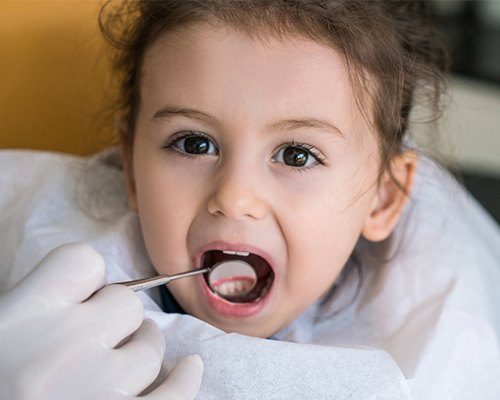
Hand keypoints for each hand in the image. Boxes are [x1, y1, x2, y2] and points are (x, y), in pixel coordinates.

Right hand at [0, 243, 202, 399]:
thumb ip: (35, 312)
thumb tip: (87, 296)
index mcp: (18, 320)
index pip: (82, 262)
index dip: (87, 280)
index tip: (83, 297)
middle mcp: (59, 349)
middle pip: (124, 303)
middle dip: (115, 319)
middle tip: (95, 342)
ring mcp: (95, 391)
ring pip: (149, 347)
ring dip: (140, 353)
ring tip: (113, 370)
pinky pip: (174, 394)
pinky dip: (183, 382)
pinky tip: (188, 370)